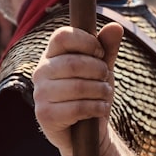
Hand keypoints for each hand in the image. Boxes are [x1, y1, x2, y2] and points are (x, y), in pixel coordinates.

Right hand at [33, 22, 122, 155]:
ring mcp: (40, 94)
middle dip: (99, 70)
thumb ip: (107, 46)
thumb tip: (116, 26)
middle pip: (73, 62)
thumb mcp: (103, 66)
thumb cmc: (92, 90)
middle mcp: (41, 71)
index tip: (100, 53)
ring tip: (105, 94)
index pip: (63, 36)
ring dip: (100, 91)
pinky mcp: (44, 115)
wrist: (87, 129)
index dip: (87, 42)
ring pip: (77, 87)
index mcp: (52, 54)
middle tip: (105, 78)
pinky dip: (96, 108)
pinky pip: (76, 108)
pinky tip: (100, 109)